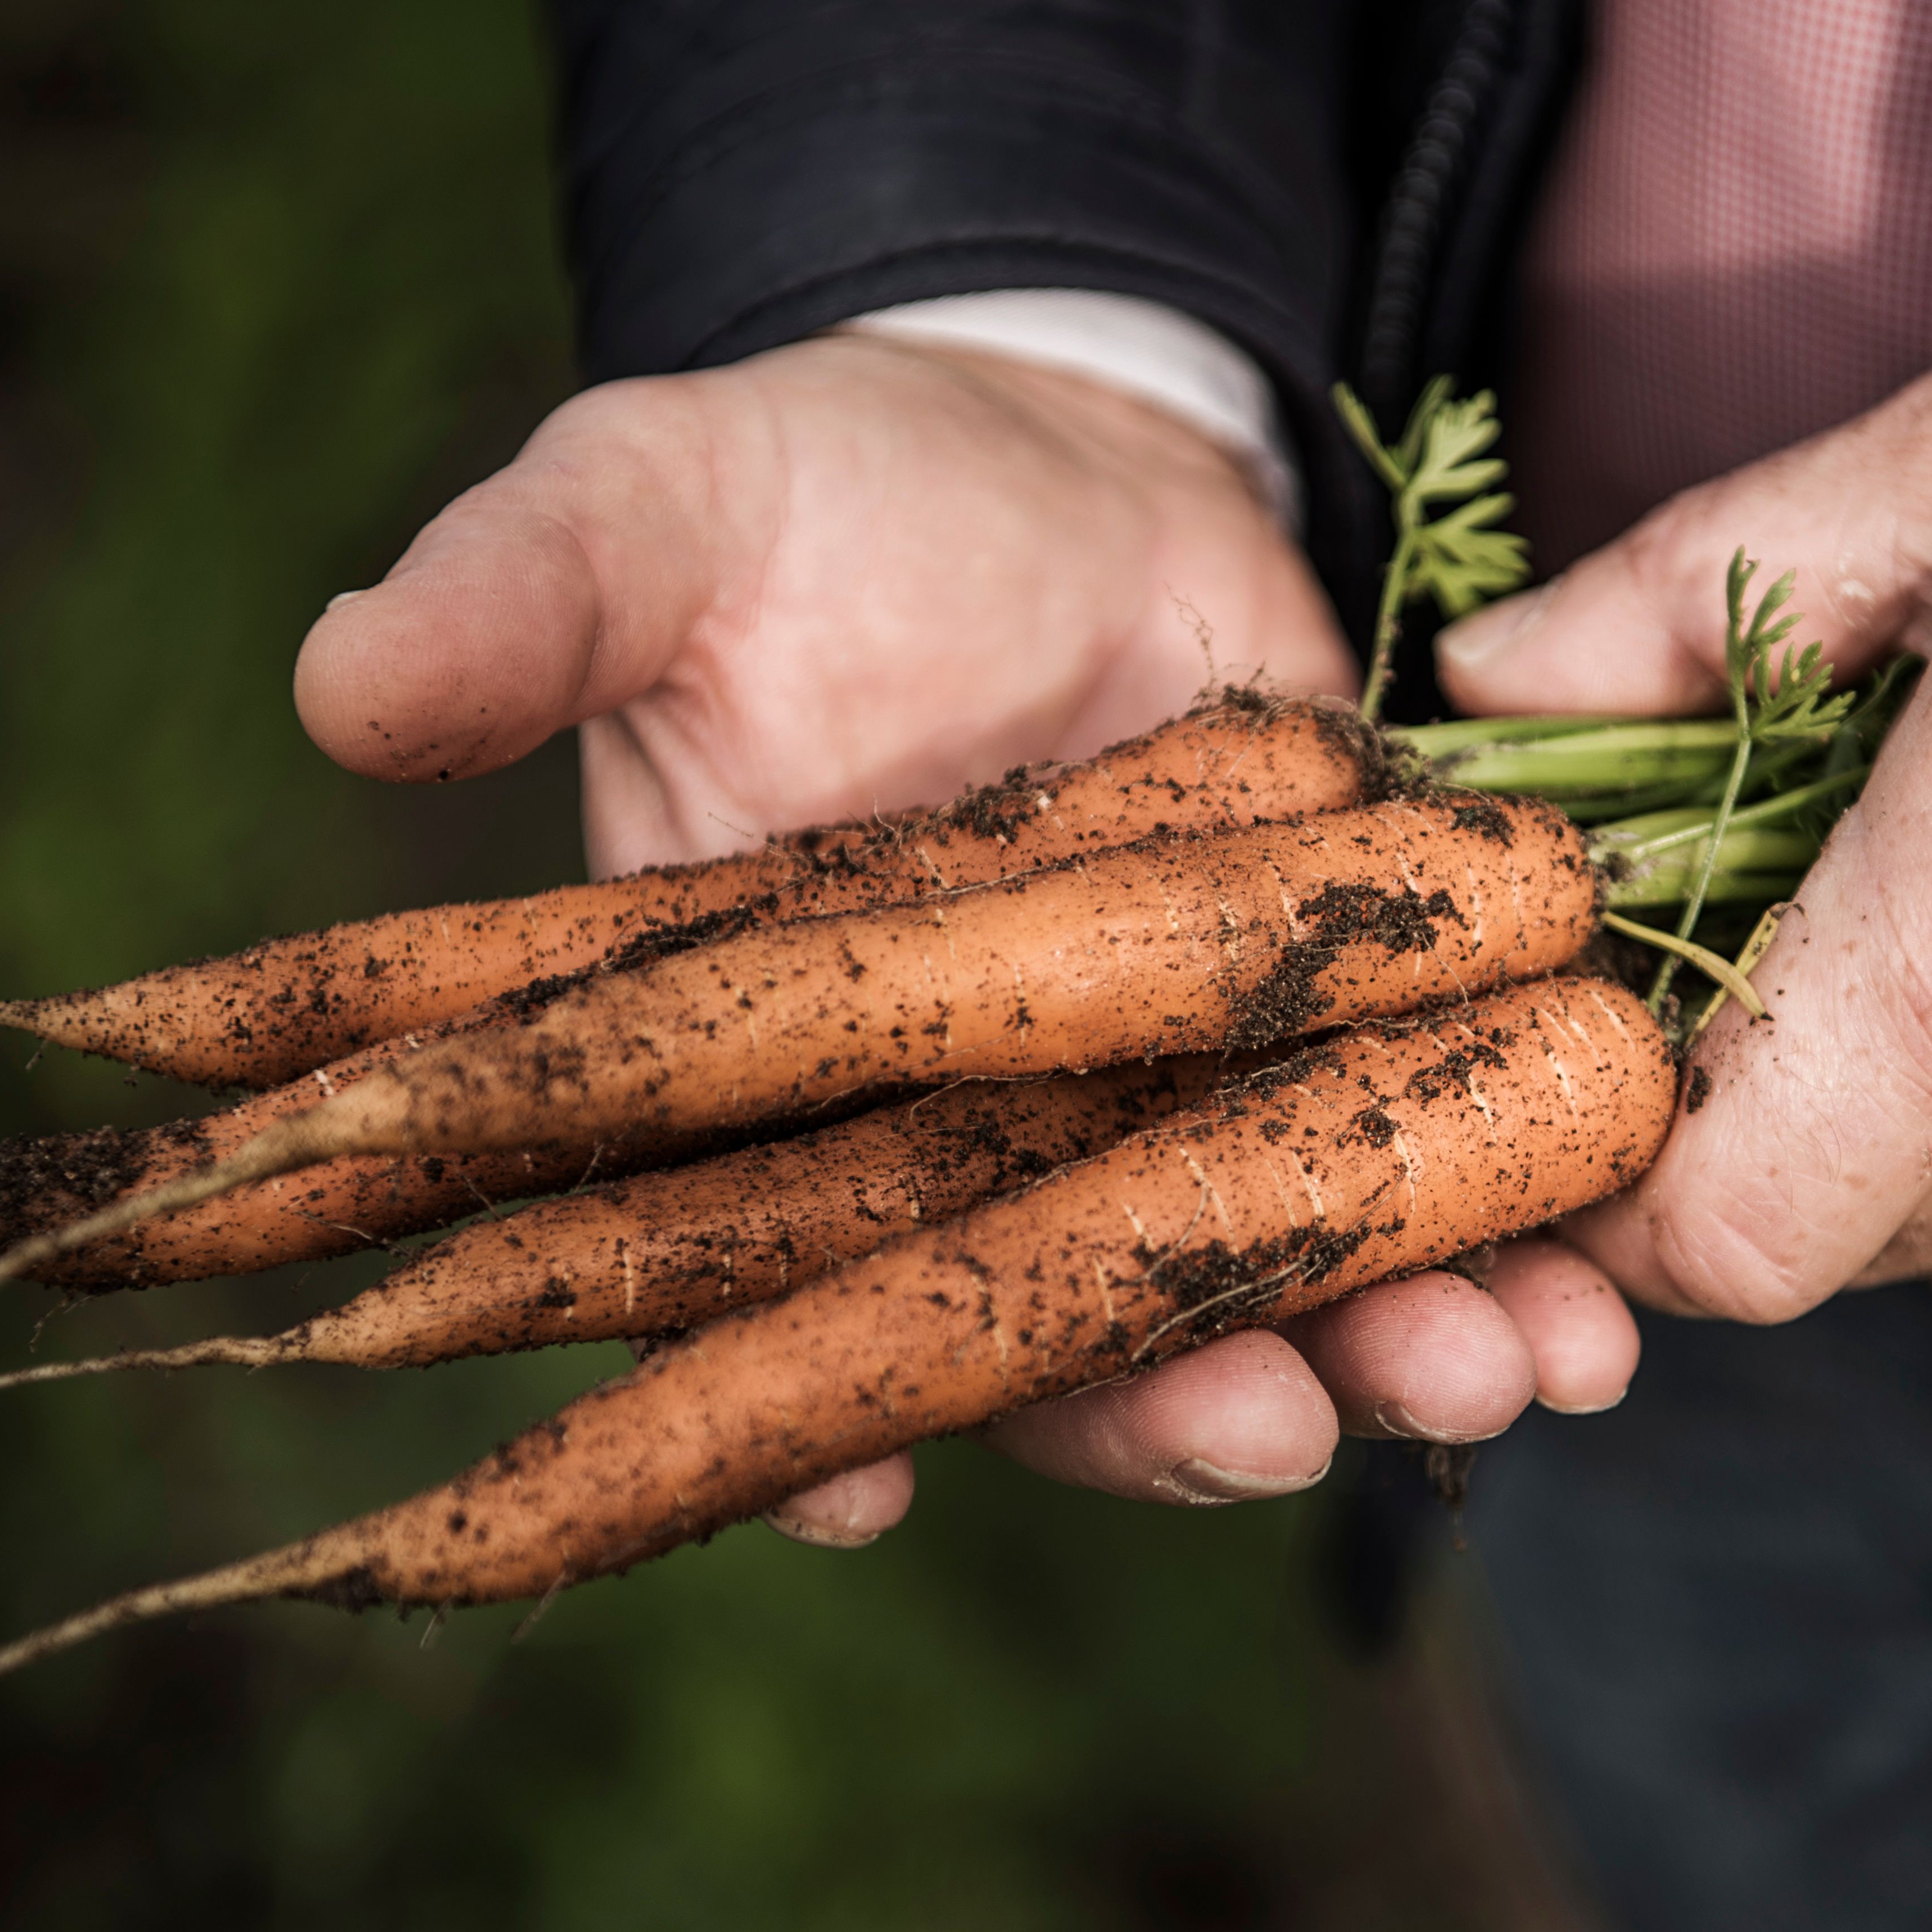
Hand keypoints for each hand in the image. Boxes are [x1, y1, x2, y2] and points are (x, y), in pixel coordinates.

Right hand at [292, 332, 1632, 1544]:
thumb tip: (334, 676)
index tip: (873, 1484)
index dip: (805, 1396)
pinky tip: (1597, 1303)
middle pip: (1053, 1329)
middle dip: (1176, 1406)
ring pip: (1254, 1287)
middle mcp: (965, 1135)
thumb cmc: (817, 496)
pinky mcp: (1323, 1032)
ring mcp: (1155, 1101)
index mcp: (774, 1073)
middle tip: (1287, 1438)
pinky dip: (1503, 1245)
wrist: (1053, 447)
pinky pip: (1407, 1179)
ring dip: (1383, 1356)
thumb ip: (527, 601)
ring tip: (1505, 1378)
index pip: (763, 1281)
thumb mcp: (658, 509)